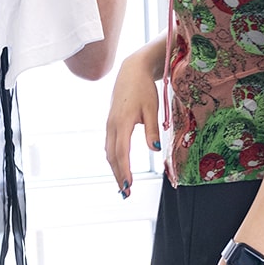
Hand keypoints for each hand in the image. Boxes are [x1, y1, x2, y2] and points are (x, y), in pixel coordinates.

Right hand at [104, 49, 160, 198]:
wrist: (131, 71)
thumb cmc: (144, 89)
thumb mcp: (151, 108)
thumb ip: (152, 129)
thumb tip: (155, 148)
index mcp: (122, 123)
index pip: (121, 152)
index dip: (124, 170)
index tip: (128, 185)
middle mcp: (112, 125)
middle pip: (112, 156)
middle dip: (118, 175)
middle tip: (126, 193)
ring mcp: (110, 124)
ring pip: (109, 151)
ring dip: (115, 169)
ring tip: (123, 184)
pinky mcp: (111, 123)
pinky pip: (109, 145)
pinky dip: (113, 158)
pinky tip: (119, 166)